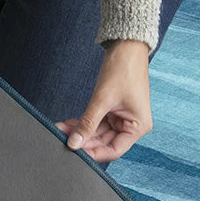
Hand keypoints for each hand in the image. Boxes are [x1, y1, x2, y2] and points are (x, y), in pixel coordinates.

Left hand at [55, 39, 152, 162]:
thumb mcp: (102, 100)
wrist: (126, 47)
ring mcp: (122, 118)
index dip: (94, 153)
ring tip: (61, 129)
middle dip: (83, 141)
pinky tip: (69, 123)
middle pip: (104, 142)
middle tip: (63, 139)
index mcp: (138, 127)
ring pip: (98, 133)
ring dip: (80, 131)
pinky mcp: (114, 110)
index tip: (75, 152)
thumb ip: (88, 123)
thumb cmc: (124, 69)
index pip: (113, 150)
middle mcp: (132, 125)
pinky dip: (84, 123)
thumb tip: (74, 143)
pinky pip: (97, 122)